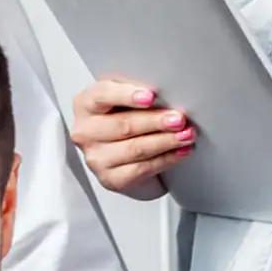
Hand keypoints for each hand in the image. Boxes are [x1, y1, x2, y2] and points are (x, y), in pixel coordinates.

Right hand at [69, 76, 191, 198]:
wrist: (126, 155)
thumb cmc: (126, 120)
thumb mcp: (126, 99)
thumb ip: (136, 91)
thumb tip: (165, 91)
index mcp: (86, 104)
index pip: (102, 95)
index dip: (126, 95)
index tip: (150, 96)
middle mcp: (86, 132)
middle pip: (123, 125)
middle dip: (155, 121)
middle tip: (178, 119)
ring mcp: (96, 158)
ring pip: (135, 149)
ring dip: (165, 141)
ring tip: (186, 135)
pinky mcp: (110, 179)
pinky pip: (141, 168)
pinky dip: (165, 159)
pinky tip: (179, 152)